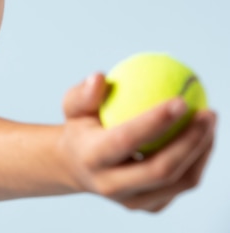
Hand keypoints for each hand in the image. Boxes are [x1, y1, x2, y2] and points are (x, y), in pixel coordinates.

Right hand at [59, 74, 215, 210]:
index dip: (155, 122)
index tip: (180, 100)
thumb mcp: (73, 106)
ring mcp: (132, 201)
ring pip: (179, 181)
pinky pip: (183, 185)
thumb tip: (100, 76)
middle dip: (190, 141)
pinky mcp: (150, 206)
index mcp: (91, 158)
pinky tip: (204, 136)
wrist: (77, 166)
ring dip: (201, 150)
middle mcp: (111, 185)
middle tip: (207, 112)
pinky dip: (198, 160)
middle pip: (160, 169)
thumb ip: (83, 93)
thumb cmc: (80, 127)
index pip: (126, 141)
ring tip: (209, 119)